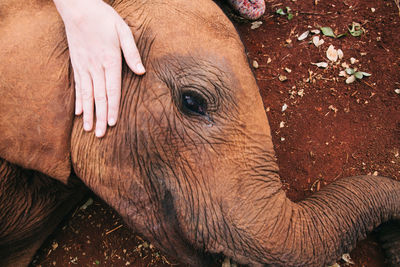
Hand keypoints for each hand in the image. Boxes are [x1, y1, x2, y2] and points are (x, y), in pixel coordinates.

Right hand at [54, 0, 144, 136]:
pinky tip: (79, 113)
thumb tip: (142, 72)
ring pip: (87, 95)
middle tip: (101, 135)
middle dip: (101, 117)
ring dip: (89, 113)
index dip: (113, 107)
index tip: (112, 123)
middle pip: (100, 97)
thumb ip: (132, 53)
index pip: (113, 89)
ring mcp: (84, 67)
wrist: (77, 7)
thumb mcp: (123, 31)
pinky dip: (79, 100)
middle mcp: (95, 67)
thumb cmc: (104, 18)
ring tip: (89, 130)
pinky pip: (78, 86)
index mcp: (110, 60)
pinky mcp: (77, 64)